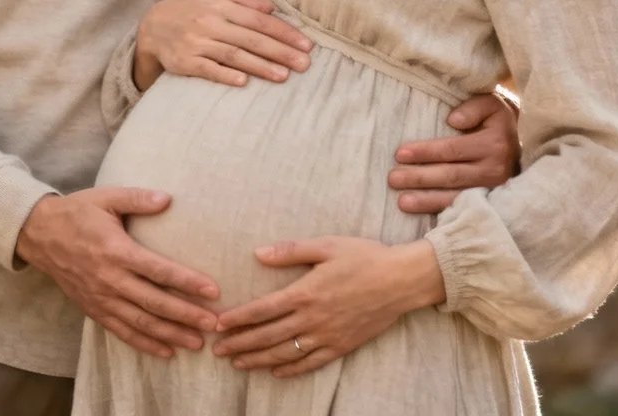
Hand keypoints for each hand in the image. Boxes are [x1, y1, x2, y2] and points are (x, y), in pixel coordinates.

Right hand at [15, 188, 220, 357]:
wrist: (40, 234)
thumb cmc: (78, 212)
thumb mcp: (107, 197)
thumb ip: (137, 198)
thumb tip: (167, 198)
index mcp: (116, 250)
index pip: (158, 270)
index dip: (186, 282)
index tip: (212, 291)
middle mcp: (109, 279)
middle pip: (153, 302)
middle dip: (186, 315)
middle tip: (213, 324)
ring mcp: (100, 297)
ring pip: (140, 322)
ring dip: (169, 334)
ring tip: (196, 344)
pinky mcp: (93, 309)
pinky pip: (121, 331)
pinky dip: (144, 343)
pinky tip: (165, 351)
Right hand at [133, 0, 311, 90]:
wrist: (153, 26)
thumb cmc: (193, 10)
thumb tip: (273, 8)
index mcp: (220, 4)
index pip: (258, 19)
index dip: (283, 32)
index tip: (306, 44)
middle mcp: (209, 22)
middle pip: (250, 38)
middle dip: (280, 51)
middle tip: (304, 64)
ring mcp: (196, 42)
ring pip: (233, 55)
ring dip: (260, 66)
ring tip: (284, 76)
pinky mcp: (184, 62)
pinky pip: (207, 69)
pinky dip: (225, 75)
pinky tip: (244, 82)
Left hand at [212, 237, 444, 376]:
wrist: (401, 280)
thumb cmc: (363, 257)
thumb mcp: (326, 245)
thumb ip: (290, 251)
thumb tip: (258, 254)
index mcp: (305, 292)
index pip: (262, 310)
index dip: (238, 319)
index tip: (218, 325)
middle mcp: (312, 318)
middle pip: (268, 336)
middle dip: (240, 344)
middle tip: (217, 351)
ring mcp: (327, 336)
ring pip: (285, 354)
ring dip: (258, 359)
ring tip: (238, 363)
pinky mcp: (342, 346)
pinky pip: (311, 364)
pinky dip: (291, 370)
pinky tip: (275, 371)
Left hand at [389, 90, 519, 214]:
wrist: (520, 142)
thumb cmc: (496, 120)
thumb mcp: (490, 104)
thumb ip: (473, 108)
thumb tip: (453, 121)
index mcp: (493, 145)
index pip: (452, 150)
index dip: (425, 152)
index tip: (400, 154)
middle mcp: (495, 171)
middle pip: (450, 176)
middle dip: (420, 178)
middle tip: (393, 178)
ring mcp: (493, 191)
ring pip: (455, 198)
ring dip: (427, 201)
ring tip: (402, 202)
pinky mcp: (489, 204)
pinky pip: (463, 210)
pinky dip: (442, 213)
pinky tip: (423, 217)